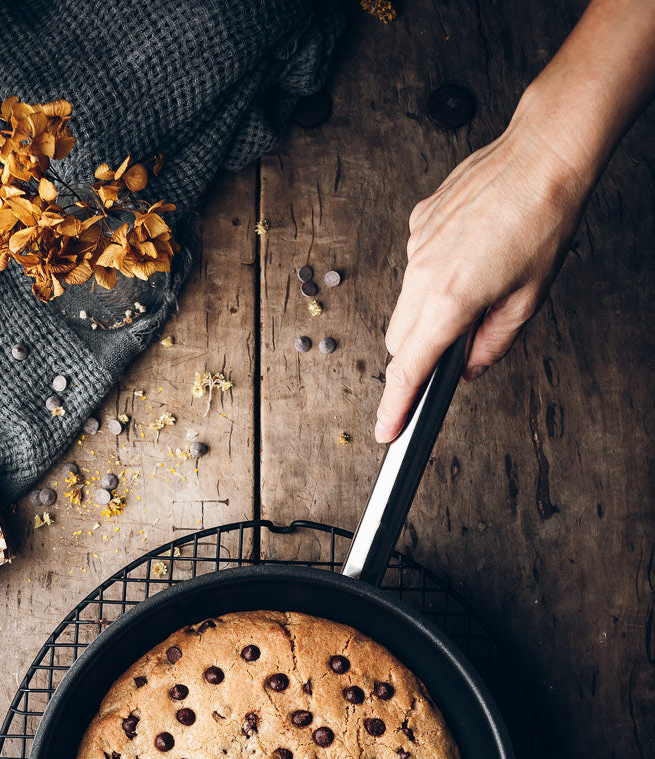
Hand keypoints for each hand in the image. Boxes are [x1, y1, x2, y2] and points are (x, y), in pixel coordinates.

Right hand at [375, 114, 589, 442]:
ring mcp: (416, 246)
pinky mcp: (418, 223)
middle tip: (454, 350)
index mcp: (450, 300)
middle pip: (398, 341)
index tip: (387, 430)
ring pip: (403, 303)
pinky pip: (415, 266)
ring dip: (427, 313)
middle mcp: (422, 274)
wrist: (542, 154)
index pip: (409, 368)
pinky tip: (470, 255)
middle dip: (417, 356)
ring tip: (476, 287)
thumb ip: (494, 343)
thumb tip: (471, 367)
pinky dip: (433, 275)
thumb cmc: (544, 220)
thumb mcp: (529, 298)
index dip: (396, 405)